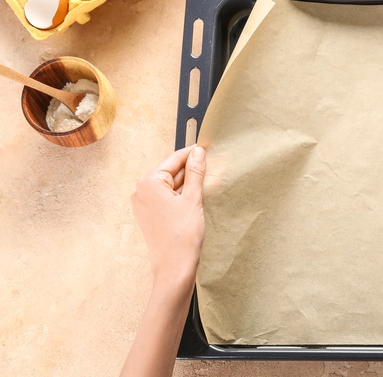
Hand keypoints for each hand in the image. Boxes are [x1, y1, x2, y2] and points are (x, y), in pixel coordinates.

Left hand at [131, 145, 206, 288]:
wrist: (174, 267)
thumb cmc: (183, 235)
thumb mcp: (193, 199)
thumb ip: (195, 173)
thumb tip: (198, 152)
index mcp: (148, 183)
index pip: (173, 160)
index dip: (191, 154)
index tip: (206, 147)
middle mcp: (140, 191)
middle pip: (169, 172)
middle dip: (189, 169)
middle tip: (210, 164)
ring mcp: (143, 204)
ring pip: (169, 185)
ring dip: (186, 183)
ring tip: (206, 181)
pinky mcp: (148, 215)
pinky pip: (165, 197)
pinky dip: (180, 194)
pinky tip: (195, 196)